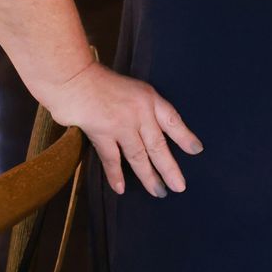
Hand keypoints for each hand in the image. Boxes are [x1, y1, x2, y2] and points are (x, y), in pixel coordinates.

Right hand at [40, 60, 202, 197]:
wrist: (75, 80)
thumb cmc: (102, 82)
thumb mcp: (133, 88)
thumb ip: (143, 107)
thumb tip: (152, 129)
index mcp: (150, 98)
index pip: (173, 120)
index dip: (185, 136)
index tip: (197, 150)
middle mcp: (140, 113)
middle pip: (158, 145)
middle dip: (170, 167)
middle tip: (180, 187)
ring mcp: (121, 125)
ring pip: (139, 155)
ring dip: (149, 176)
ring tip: (159, 192)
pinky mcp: (102, 134)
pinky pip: (112, 159)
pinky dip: (116, 174)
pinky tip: (121, 188)